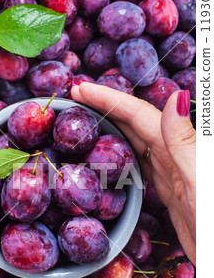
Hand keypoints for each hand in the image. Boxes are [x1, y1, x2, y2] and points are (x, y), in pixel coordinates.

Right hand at [72, 83, 195, 264]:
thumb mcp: (201, 180)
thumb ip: (185, 142)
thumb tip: (174, 96)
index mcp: (180, 147)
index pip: (138, 114)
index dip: (109, 98)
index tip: (80, 88)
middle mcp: (174, 154)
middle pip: (134, 121)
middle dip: (105, 105)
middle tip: (76, 97)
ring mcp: (171, 171)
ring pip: (135, 140)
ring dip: (111, 125)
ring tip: (87, 118)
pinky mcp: (169, 189)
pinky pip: (140, 163)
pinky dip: (122, 152)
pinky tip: (112, 154)